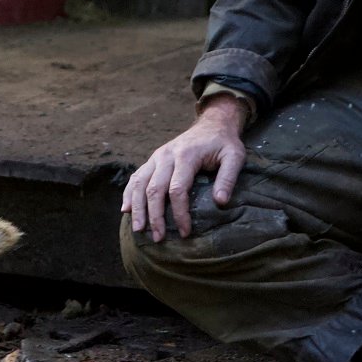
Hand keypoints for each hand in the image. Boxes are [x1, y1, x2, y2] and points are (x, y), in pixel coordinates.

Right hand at [121, 95, 249, 241]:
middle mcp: (166, 156)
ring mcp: (156, 157)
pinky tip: (126, 210)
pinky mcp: (153, 160)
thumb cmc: (224, 143)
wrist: (212, 124)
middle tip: (157, 238)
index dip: (179, 213)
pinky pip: (136, 177)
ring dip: (137, 208)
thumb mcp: (234, 156)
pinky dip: (129, 194)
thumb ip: (228, 178)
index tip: (185, 232)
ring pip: (140, 183)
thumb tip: (220, 202)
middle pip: (154, 189)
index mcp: (186, 156)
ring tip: (138, 229)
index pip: (177, 189)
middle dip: (154, 216)